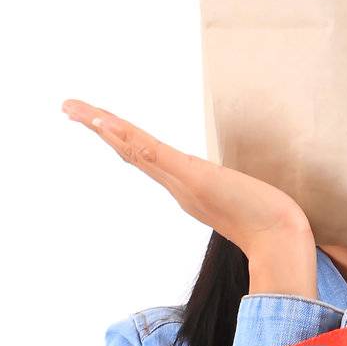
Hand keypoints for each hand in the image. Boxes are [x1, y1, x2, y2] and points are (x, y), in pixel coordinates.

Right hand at [61, 99, 317, 294]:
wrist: (279, 238)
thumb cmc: (266, 220)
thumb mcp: (240, 195)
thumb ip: (230, 190)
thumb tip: (223, 184)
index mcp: (182, 184)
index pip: (143, 155)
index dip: (117, 137)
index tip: (94, 120)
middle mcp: (176, 183)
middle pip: (129, 149)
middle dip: (98, 127)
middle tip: (68, 107)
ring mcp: (180, 181)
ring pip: (135, 150)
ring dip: (104, 128)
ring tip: (76, 110)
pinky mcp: (191, 177)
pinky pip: (152, 154)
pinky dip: (127, 138)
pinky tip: (106, 124)